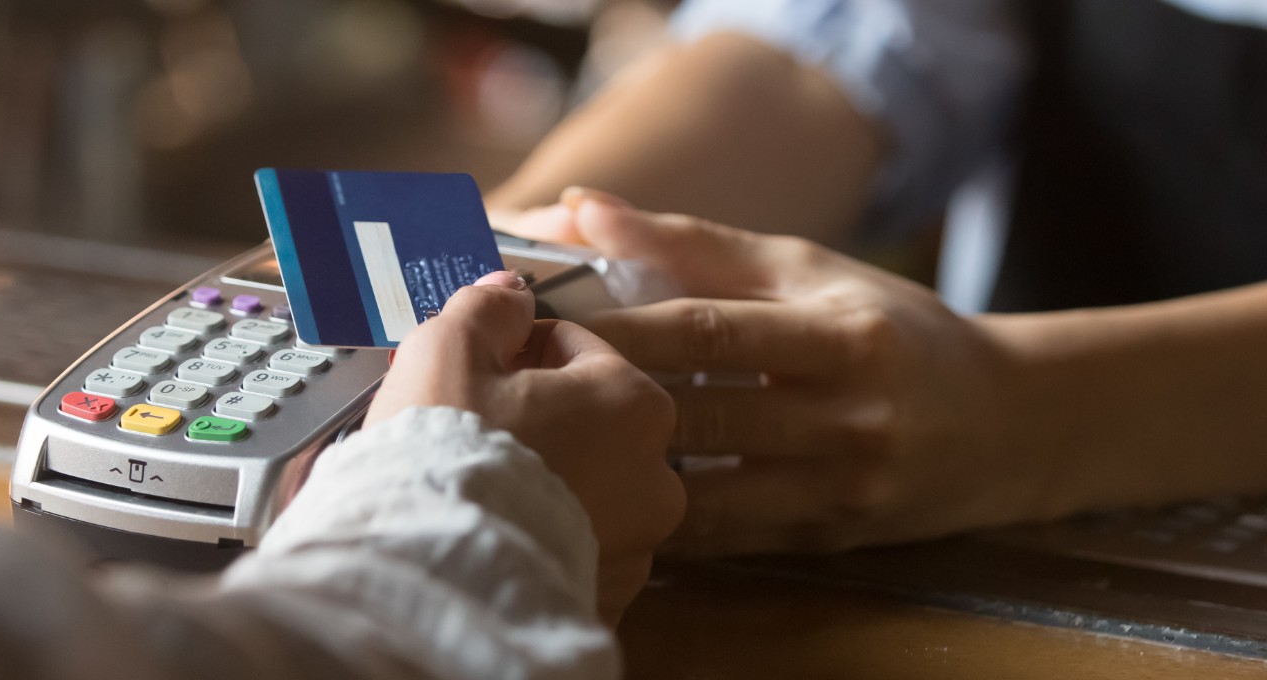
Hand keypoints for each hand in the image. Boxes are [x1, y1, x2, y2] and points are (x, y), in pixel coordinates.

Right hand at [366, 271, 683, 623]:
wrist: (433, 578)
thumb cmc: (446, 455)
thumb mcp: (449, 348)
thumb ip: (487, 307)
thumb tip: (509, 291)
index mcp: (634, 404)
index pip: (575, 347)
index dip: (514, 349)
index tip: (473, 367)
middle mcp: (656, 480)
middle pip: (585, 422)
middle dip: (532, 417)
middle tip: (466, 427)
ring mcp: (635, 549)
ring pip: (581, 489)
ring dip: (539, 480)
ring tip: (473, 486)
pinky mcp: (603, 603)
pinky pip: (570, 551)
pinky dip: (536, 539)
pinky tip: (488, 534)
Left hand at [512, 190, 1049, 555]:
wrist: (1011, 422)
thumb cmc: (890, 329)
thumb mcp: (809, 270)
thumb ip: (693, 243)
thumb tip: (582, 206)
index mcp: (839, 333)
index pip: (708, 331)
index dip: (618, 329)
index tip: (541, 322)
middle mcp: (847, 415)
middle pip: (700, 414)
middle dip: (606, 402)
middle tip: (523, 395)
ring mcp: (843, 488)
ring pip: (707, 494)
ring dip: (628, 474)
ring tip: (554, 454)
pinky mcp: (834, 538)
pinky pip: (730, 538)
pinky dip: (669, 521)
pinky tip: (612, 502)